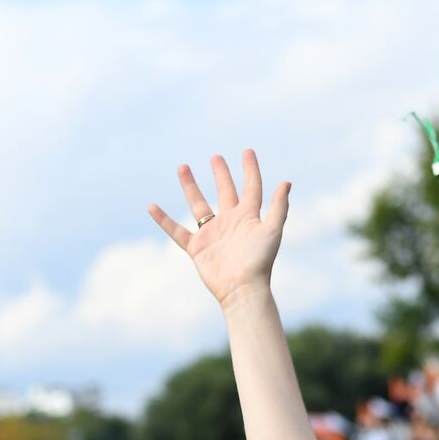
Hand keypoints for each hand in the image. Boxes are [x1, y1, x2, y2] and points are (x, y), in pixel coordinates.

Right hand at [148, 150, 290, 307]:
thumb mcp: (272, 231)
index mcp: (249, 217)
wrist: (242, 289)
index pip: (251, 187)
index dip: (250, 169)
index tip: (247, 151)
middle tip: (215, 157)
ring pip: (198, 205)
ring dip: (190, 186)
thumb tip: (286, 182)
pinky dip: (163, 220)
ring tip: (183, 167)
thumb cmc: (260, 261)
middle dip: (221, 174)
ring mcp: (212, 234)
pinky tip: (151, 206)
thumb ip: (279, 207)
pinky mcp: (197, 248)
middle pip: (224, 192)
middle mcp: (230, 222)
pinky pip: (176, 231)